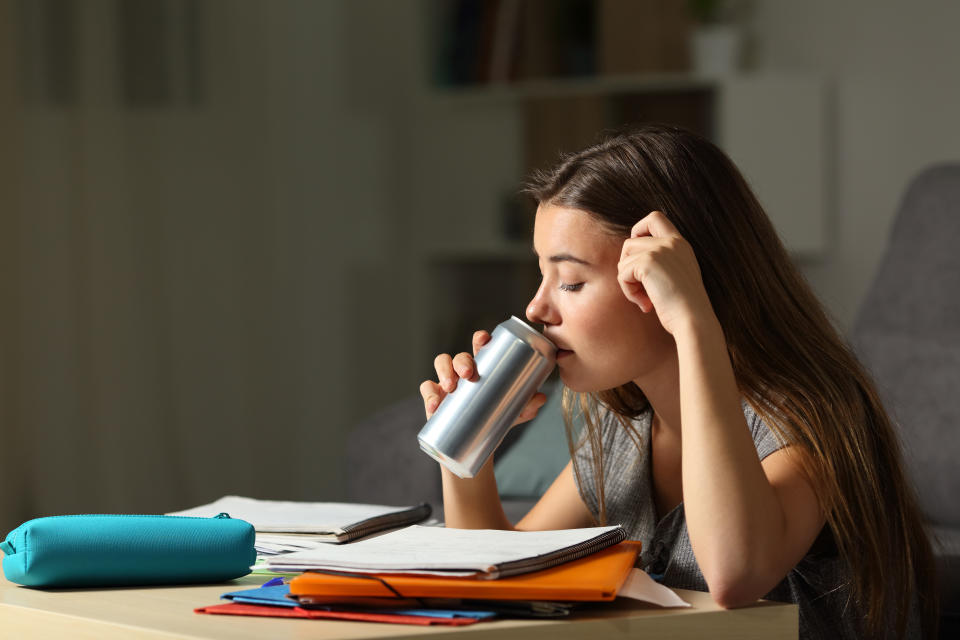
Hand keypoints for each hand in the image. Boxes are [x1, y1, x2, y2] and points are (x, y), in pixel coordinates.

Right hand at [419, 330, 546, 420]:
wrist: (474, 448)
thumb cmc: (493, 421)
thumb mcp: (512, 414)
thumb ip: (526, 406)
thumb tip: (541, 397)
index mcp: (483, 368)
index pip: (480, 346)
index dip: (480, 339)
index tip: (484, 338)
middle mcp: (463, 371)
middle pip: (460, 355)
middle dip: (462, 360)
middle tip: (469, 374)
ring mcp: (446, 383)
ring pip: (441, 364)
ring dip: (444, 372)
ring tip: (451, 388)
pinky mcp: (433, 397)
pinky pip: (427, 389)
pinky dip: (429, 395)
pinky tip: (435, 406)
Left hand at [617, 211, 716, 336]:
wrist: (694, 320)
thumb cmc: (684, 308)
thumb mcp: (676, 276)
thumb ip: (661, 262)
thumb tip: (629, 261)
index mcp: (681, 244)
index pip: (655, 217)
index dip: (639, 230)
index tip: (639, 256)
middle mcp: (671, 242)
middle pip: (630, 242)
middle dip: (627, 265)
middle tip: (639, 286)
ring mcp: (660, 250)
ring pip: (624, 259)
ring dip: (628, 281)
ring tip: (644, 298)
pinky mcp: (648, 263)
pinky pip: (622, 273)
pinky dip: (628, 291)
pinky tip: (645, 304)